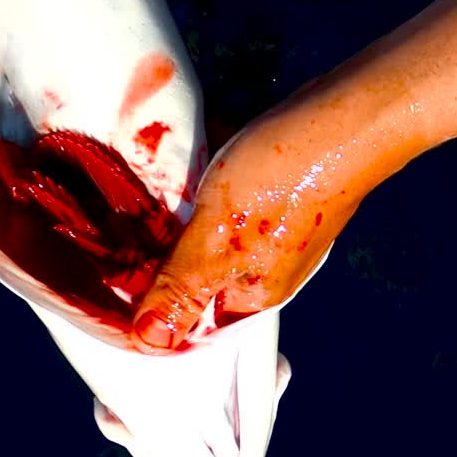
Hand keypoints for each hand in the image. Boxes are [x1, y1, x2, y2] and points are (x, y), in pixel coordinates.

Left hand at [131, 0, 456, 352]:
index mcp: (252, 295)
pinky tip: (202, 143)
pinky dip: (211, 167)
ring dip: (184, 198)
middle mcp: (265, 268)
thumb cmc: (286, 177)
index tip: (105, 266)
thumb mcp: (217, 238)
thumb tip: (147, 343)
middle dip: (162, 238)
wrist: (351, 113)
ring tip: (163, 172)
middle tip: (128, 212)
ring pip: (207, 222)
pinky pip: (227, 188)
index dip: (145, 297)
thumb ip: (179, 287)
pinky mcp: (279, 188)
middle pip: (194, 268)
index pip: (186, 318)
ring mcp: (275, 226)